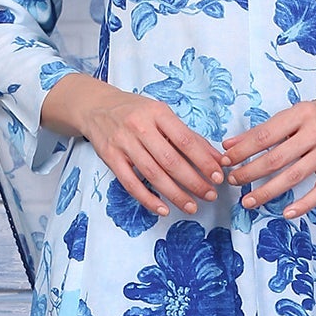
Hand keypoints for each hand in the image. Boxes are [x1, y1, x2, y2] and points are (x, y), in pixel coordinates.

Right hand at [40, 72, 225, 216]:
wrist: (96, 106)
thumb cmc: (136, 111)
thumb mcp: (162, 115)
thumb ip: (189, 136)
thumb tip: (217, 158)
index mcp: (158, 113)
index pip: (186, 140)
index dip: (204, 161)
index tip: (218, 176)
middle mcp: (140, 127)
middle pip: (170, 161)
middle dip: (193, 181)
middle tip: (210, 195)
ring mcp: (123, 143)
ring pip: (153, 175)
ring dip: (174, 194)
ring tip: (191, 206)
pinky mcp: (110, 158)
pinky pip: (130, 183)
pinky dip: (147, 199)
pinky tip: (162, 209)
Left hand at [221, 81, 315, 218]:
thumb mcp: (297, 113)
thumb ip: (266, 128)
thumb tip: (230, 145)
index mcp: (302, 114)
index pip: (265, 135)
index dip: (242, 149)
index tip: (225, 160)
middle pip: (276, 158)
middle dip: (250, 172)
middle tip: (232, 181)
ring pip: (293, 177)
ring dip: (267, 191)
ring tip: (248, 201)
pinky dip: (303, 204)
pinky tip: (286, 213)